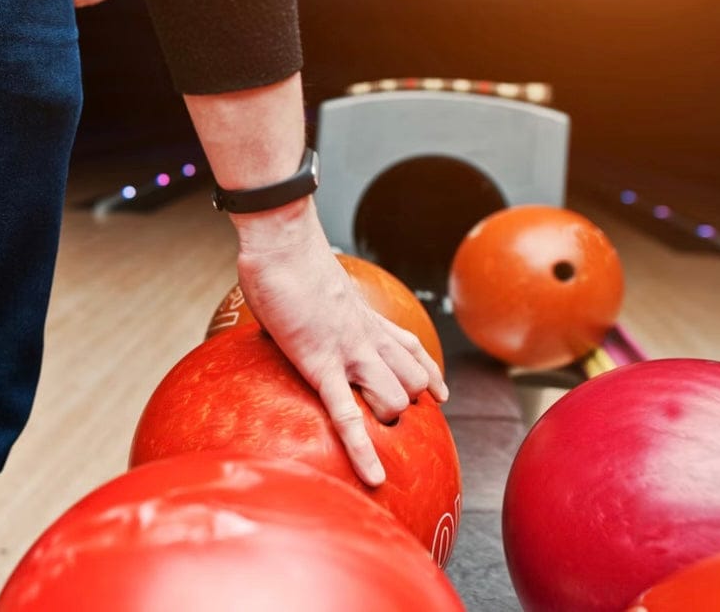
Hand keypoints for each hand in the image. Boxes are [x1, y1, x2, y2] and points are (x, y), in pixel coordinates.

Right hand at [232, 198, 448, 486]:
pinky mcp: (322, 364)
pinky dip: (362, 449)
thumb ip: (311, 302)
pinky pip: (348, 414)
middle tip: (382, 416)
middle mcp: (369, 336)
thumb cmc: (286, 258)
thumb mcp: (311, 283)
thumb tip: (289, 304)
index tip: (435, 393)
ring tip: (368, 431)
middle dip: (405, 403)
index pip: (411, 348)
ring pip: (393, 399)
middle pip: (412, 380)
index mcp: (365, 317)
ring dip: (384, 419)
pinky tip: (372, 475)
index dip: (427, 374)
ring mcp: (350, 352)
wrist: (283, 245)